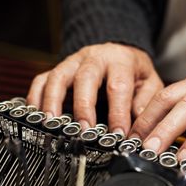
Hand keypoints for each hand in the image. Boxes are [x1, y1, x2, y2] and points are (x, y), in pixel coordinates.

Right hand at [27, 43, 163, 133]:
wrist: (118, 51)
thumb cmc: (134, 72)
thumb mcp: (149, 83)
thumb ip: (146, 104)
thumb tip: (138, 128)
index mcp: (120, 60)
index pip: (119, 86)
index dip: (118, 112)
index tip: (118, 134)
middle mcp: (94, 57)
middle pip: (85, 78)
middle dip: (84, 106)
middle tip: (84, 130)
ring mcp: (72, 62)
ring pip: (58, 77)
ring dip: (53, 101)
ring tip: (53, 123)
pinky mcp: (57, 70)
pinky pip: (41, 80)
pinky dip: (36, 97)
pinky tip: (36, 116)